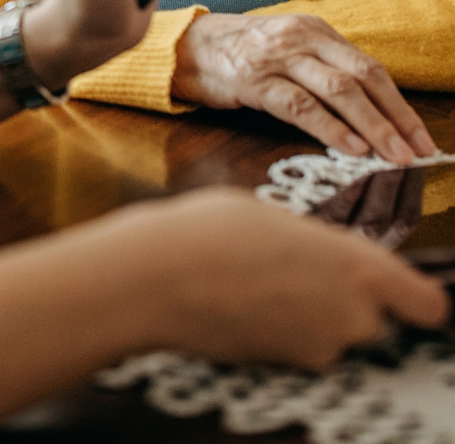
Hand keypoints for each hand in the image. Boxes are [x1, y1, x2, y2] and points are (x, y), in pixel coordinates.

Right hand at [105, 187, 448, 369]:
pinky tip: (246, 301)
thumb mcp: (273, 215)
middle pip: (374, 318)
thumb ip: (316, 243)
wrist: (157, 278)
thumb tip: (323, 256)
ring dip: (311, 314)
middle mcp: (348, 315)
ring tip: (263, 281)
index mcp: (356, 266)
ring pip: (334, 333)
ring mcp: (316, 348)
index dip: (414, 296)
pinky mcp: (284, 368)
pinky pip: (300, 346)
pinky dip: (283, 329)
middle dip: (346, 300)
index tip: (398, 288)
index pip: (426, 303)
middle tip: (301, 271)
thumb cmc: (211, 232)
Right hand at [171, 13, 435, 162]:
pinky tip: (349, 146)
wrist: (187, 47)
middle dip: (395, 118)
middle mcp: (302, 38)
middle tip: (417, 153)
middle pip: (362, 77)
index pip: (370, 68)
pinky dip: (329, 127)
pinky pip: (300, 105)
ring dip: (371, 126)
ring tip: (392, 156)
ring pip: (338, 90)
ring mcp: (278, 58)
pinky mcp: (255, 80)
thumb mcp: (289, 51)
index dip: (400, 105)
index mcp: (316, 30)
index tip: (422, 139)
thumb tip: (371, 114)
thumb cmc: (243, 54)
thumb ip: (325, 70)